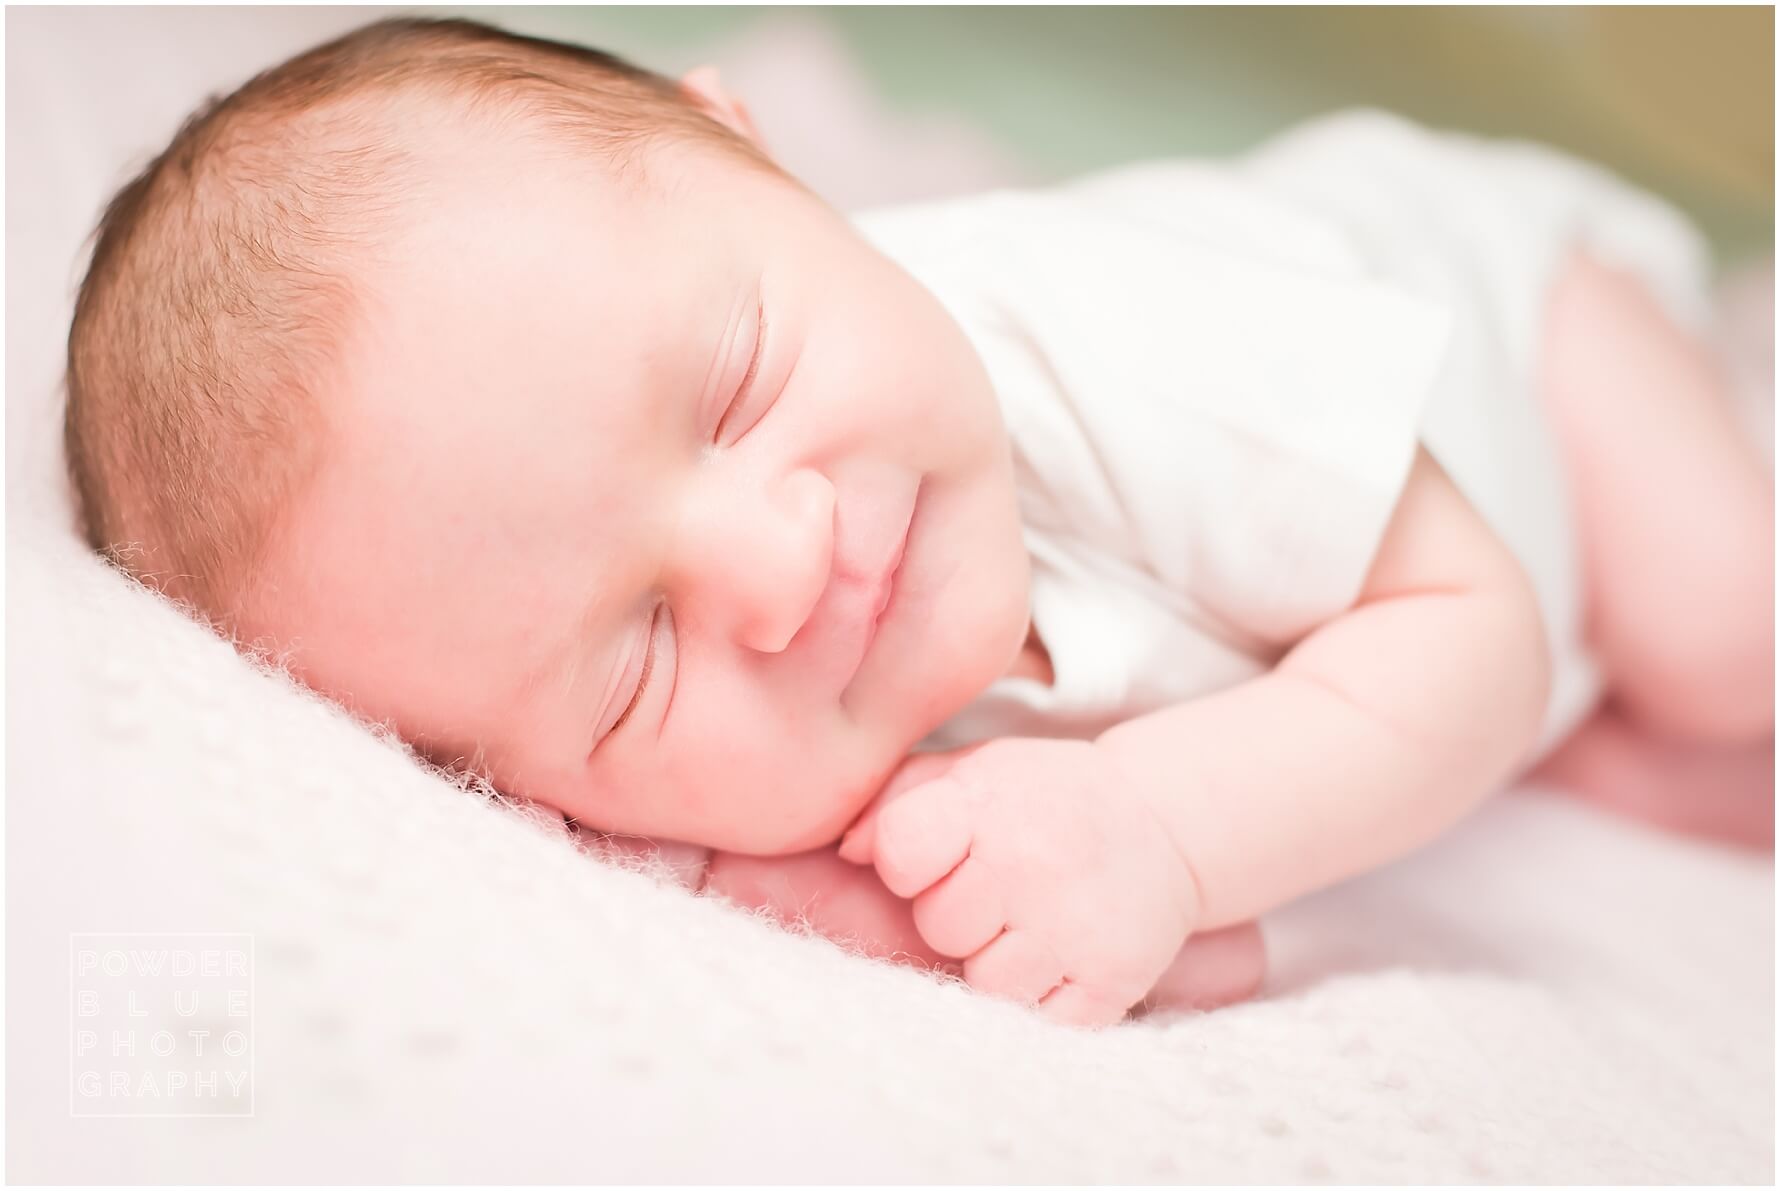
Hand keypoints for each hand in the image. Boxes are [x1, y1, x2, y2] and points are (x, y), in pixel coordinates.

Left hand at [838, 737, 1203, 1026]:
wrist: (1163, 824)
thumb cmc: (1042, 800)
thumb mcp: (974, 770)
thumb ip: (896, 799)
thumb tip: (847, 852)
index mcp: (990, 804)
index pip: (902, 850)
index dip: (909, 862)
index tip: (939, 856)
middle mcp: (1033, 865)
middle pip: (940, 925)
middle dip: (956, 916)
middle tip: (997, 891)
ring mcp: (1075, 929)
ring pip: (984, 982)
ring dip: (997, 963)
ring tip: (1028, 924)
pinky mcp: (1110, 983)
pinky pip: (1035, 1021)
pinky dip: (1039, 999)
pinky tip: (1058, 956)